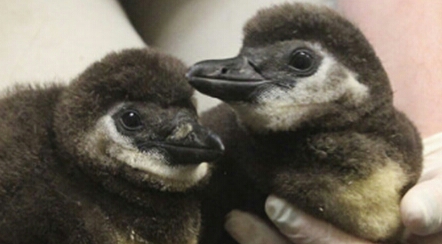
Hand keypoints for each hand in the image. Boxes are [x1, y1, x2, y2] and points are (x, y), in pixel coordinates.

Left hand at [224, 133, 441, 243]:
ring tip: (234, 219)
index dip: (312, 236)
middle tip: (236, 219)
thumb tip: (414, 217)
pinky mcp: (336, 227)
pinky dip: (273, 233)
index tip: (276, 207)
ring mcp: (352, 240)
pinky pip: (304, 236)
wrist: (437, 170)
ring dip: (265, 242)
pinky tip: (249, 219)